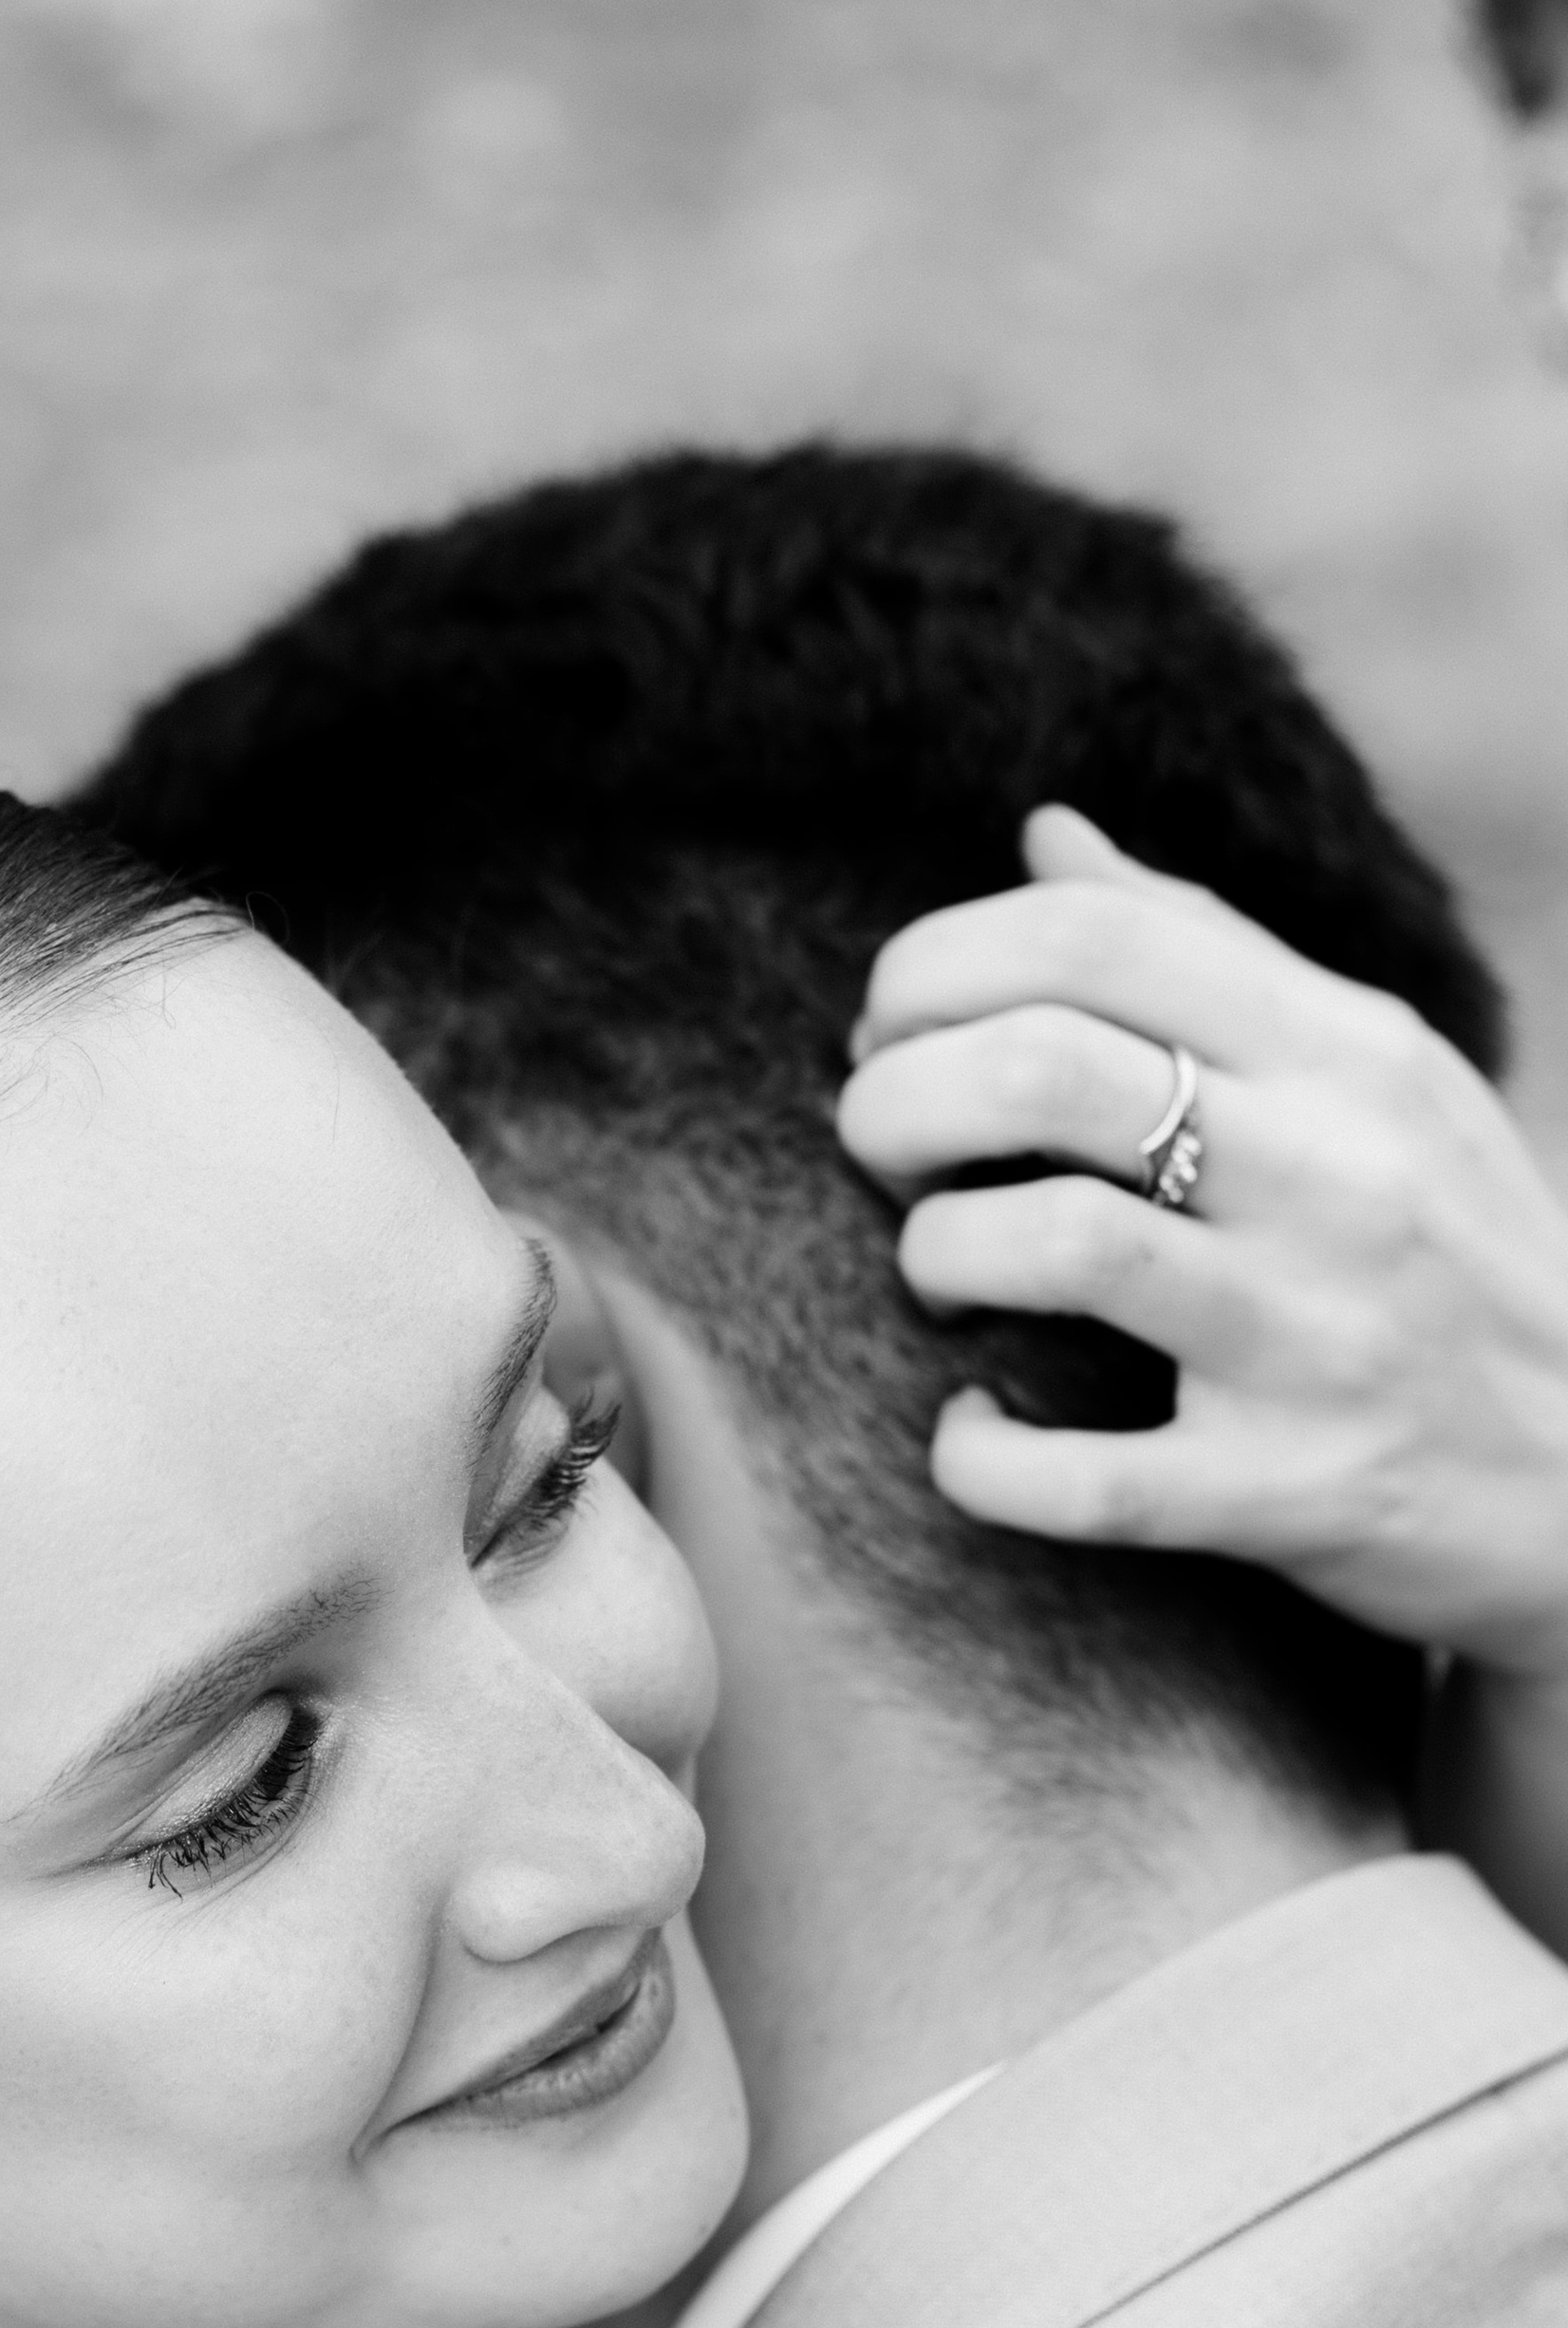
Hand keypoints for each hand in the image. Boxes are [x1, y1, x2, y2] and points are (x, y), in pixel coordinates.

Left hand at [838, 810, 1567, 1676]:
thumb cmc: (1447, 1253)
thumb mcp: (1372, 1079)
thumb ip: (1205, 955)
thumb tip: (1045, 834)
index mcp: (1343, 1050)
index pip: (1092, 934)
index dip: (937, 966)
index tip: (889, 1027)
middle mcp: (1336, 1175)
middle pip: (1044, 1068)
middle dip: (897, 1098)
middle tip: (879, 1145)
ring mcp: (1314, 1338)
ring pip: (1053, 1245)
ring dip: (934, 1254)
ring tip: (937, 1270)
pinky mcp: (1286, 1493)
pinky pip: (1077, 1479)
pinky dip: (977, 1455)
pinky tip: (972, 1430)